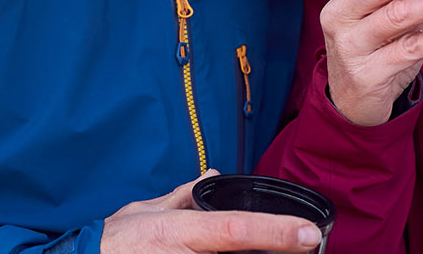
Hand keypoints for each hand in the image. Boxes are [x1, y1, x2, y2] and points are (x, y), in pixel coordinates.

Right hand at [100, 171, 321, 252]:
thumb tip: (208, 176)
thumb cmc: (114, 240)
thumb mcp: (149, 211)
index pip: (236, 230)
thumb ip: (184, 196)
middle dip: (275, 249)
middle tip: (300, 244)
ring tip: (281, 244)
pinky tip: (253, 248)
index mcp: (181, 231)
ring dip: (258, 250)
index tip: (308, 234)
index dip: (276, 232)